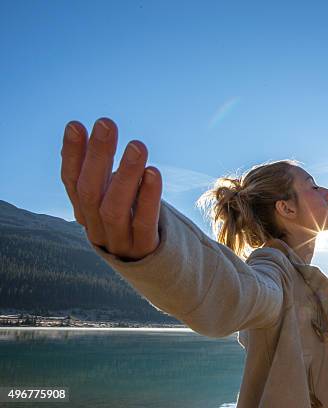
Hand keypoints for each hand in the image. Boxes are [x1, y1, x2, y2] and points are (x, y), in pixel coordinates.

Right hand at [60, 118, 162, 260]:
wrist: (157, 266)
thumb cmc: (134, 220)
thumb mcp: (115, 197)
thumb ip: (104, 175)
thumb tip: (90, 135)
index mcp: (86, 212)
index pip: (72, 182)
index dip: (72, 155)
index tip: (76, 125)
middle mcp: (96, 227)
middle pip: (90, 191)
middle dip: (97, 156)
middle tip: (106, 123)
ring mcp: (119, 241)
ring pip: (114, 207)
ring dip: (125, 174)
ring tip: (137, 145)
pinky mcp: (144, 248)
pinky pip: (144, 222)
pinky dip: (148, 197)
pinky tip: (153, 173)